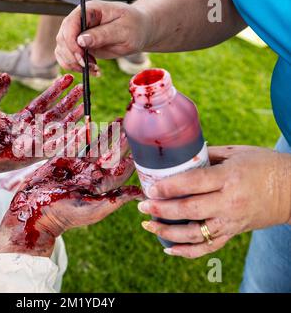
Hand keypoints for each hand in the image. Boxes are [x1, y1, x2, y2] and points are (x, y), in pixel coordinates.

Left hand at [0, 73, 83, 197]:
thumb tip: (7, 75)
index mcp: (21, 119)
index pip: (44, 102)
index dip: (56, 90)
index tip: (68, 77)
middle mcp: (30, 130)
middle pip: (55, 114)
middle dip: (69, 102)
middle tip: (83, 89)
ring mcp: (32, 143)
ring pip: (58, 129)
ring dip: (73, 118)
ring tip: (86, 107)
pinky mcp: (34, 155)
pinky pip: (55, 146)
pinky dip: (69, 139)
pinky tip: (80, 129)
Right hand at [0, 121, 142, 256]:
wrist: (34, 211)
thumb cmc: (64, 215)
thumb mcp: (93, 209)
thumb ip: (116, 200)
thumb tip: (142, 195)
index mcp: (101, 188)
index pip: (121, 170)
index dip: (132, 157)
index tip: (143, 145)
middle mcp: (91, 176)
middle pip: (110, 155)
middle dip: (121, 141)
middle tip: (132, 125)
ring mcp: (77, 167)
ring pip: (96, 147)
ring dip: (107, 134)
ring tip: (119, 121)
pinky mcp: (62, 160)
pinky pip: (76, 144)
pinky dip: (83, 134)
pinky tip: (92, 124)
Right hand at [55, 0, 149, 72]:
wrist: (138, 32)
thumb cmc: (134, 26)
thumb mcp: (123, 30)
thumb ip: (103, 34)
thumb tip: (81, 41)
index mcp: (89, 10)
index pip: (70, 24)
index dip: (71, 42)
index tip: (82, 57)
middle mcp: (79, 21)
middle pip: (62, 39)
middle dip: (72, 56)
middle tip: (88, 66)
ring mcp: (77, 34)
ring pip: (61, 50)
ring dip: (74, 64)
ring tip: (94, 69)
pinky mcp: (79, 47)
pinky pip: (67, 58)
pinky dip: (76, 67)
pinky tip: (91, 70)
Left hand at [138, 146, 290, 257]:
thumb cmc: (263, 165)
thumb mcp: (237, 152)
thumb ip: (208, 155)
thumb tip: (180, 156)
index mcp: (228, 178)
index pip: (193, 183)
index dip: (169, 188)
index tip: (150, 188)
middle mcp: (229, 202)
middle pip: (189, 210)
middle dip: (161, 210)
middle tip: (141, 206)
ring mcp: (231, 221)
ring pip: (195, 234)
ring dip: (167, 232)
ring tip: (147, 224)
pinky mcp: (233, 233)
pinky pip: (208, 248)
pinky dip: (187, 252)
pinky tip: (168, 249)